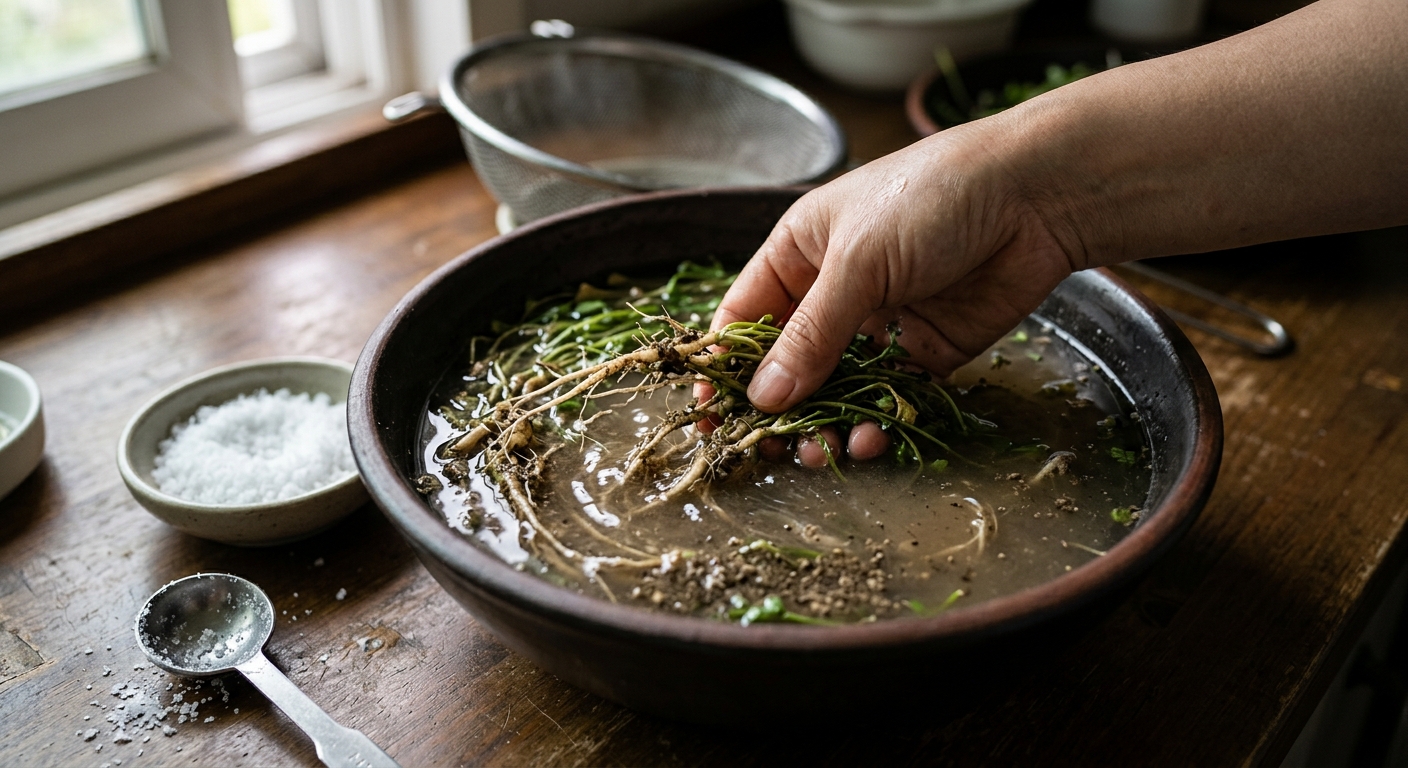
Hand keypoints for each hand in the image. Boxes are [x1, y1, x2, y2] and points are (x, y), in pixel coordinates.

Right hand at [714, 121, 1078, 413]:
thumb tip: (763, 397)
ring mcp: (880, 322)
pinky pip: (888, 397)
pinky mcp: (926, 350)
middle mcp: (834, 289)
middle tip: (767, 449)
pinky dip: (875, 422)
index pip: (745, 316)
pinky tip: (868, 438)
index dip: (725, 365)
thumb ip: (811, 335)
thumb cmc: (931, 198)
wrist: (1035, 196)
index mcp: (800, 252)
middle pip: (788, 363)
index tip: (711, 413)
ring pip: (836, 389)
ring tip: (819, 453)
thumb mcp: (857, 262)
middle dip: (776, 408)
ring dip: (822, 424)